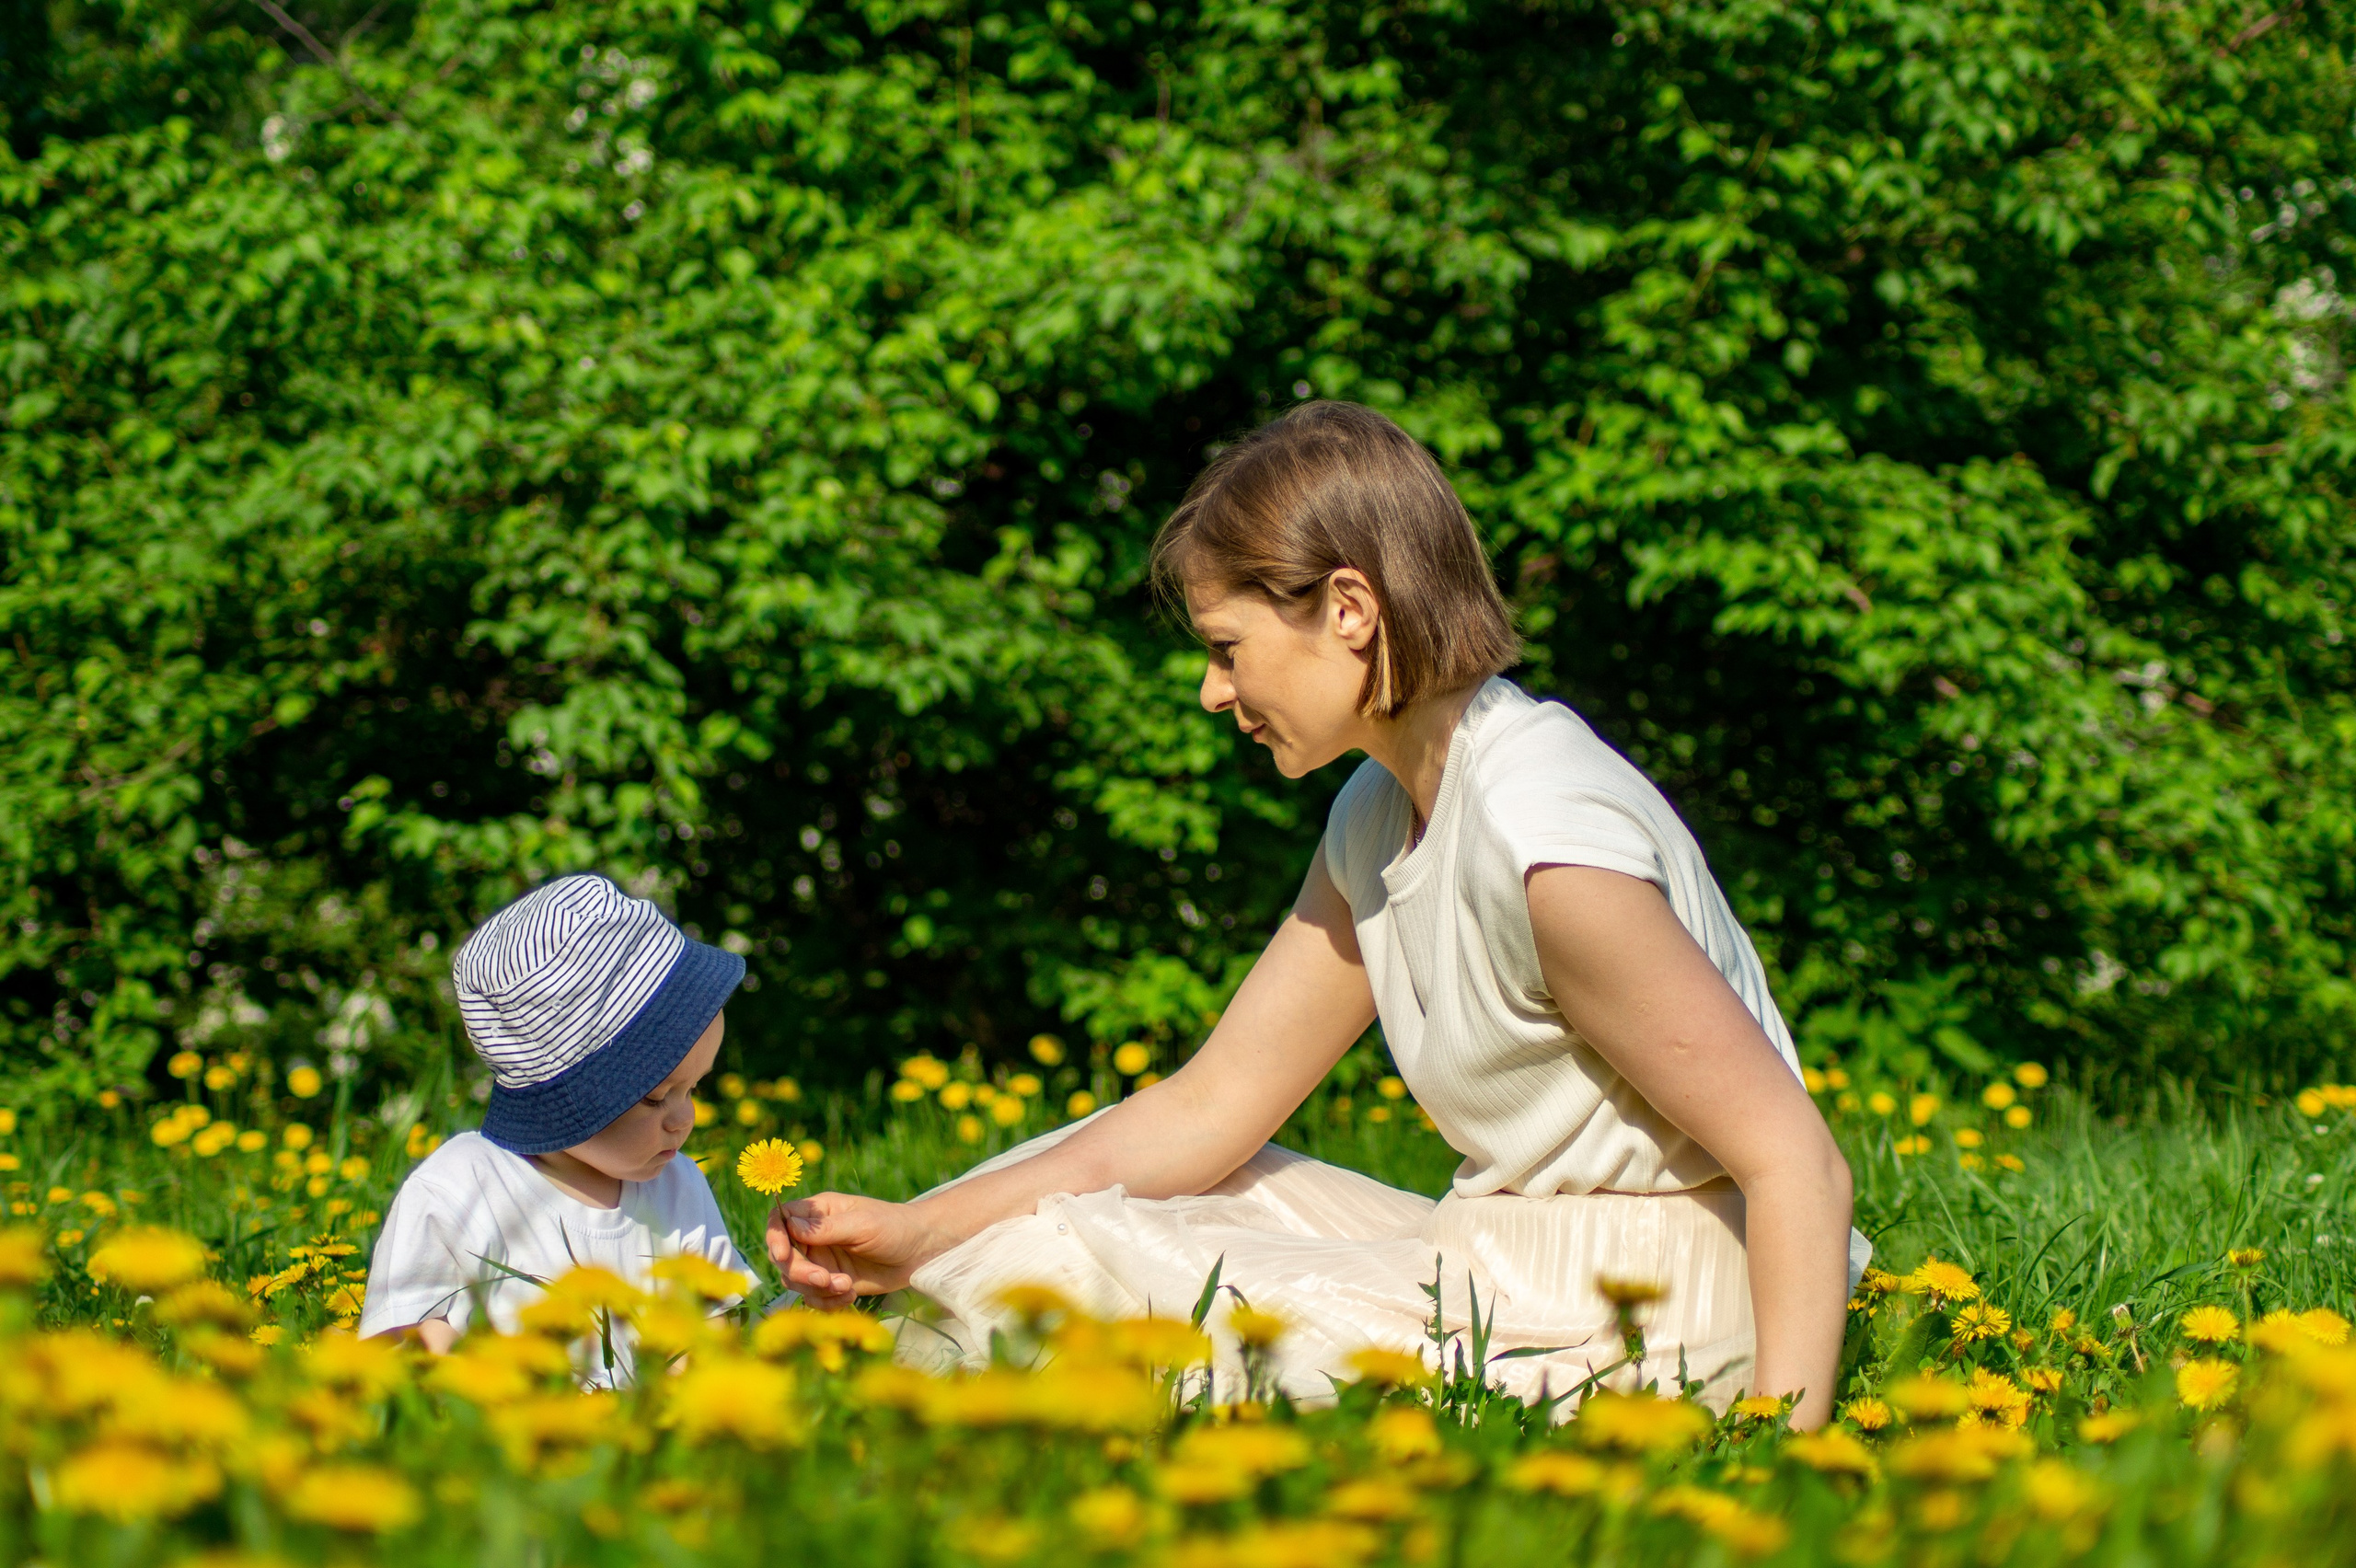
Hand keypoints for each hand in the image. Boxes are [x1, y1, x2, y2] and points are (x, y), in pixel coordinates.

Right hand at [767, 1192, 939, 1309]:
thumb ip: (825, 1228)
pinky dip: (827, 1302)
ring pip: (796, 1281)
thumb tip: (789, 1224)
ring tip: (846, 1287)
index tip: (782, 1254)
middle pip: (784, 1257)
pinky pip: (814, 1298)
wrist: (920, 1253)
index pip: (780, 1220)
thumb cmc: (894, 1227)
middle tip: (825, 1279)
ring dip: (817, 1289)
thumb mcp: (862, 1225)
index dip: (774, 1237)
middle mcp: (814, 1237)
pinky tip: (850, 1297)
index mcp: (818, 1212)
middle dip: (801, 1272)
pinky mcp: (832, 1283)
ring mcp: (821, 1261)